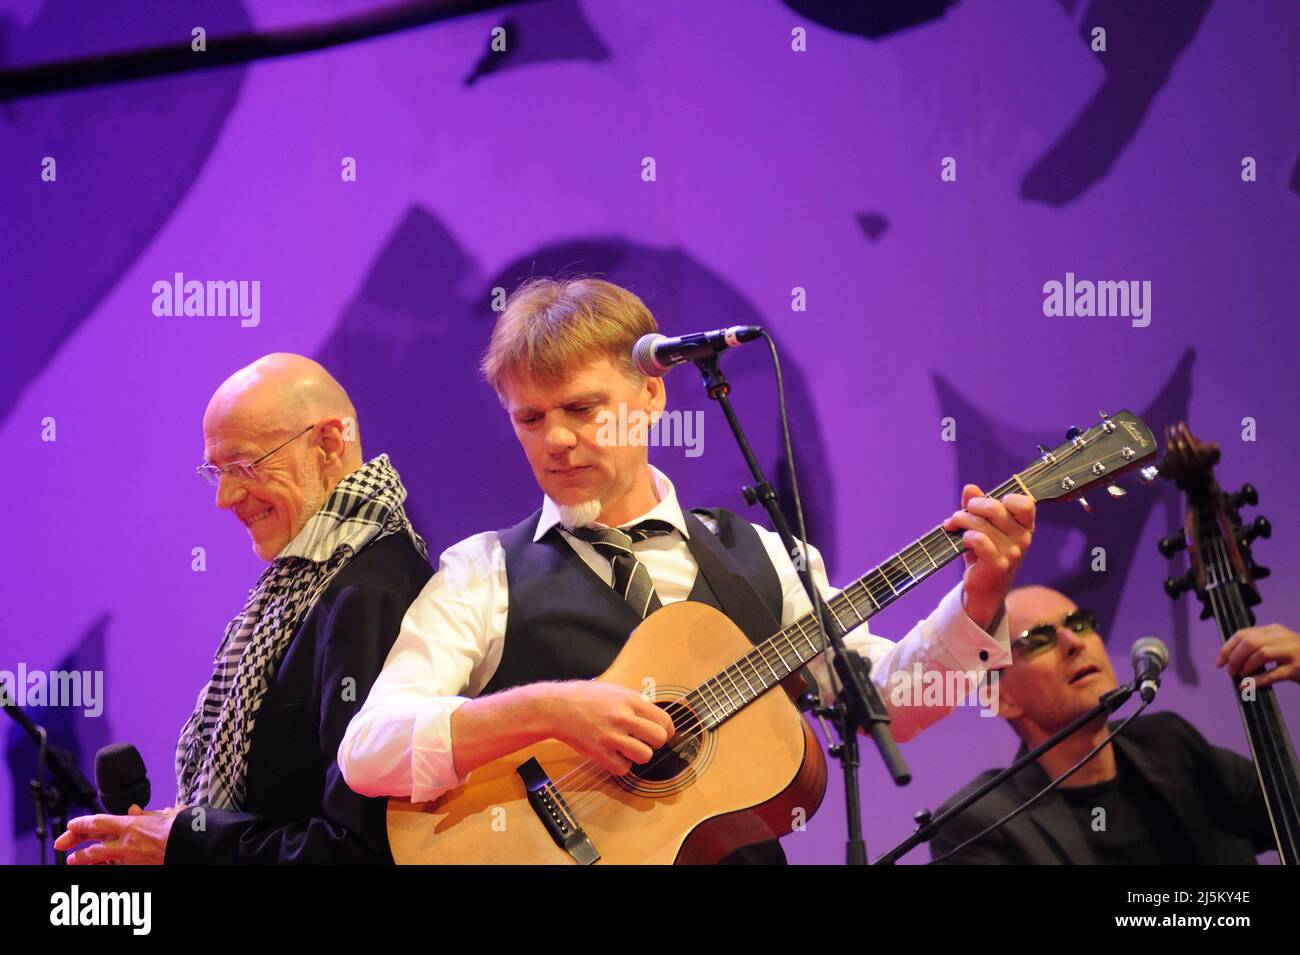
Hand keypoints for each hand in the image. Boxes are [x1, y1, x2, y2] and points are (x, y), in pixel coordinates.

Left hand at [54, 804, 184, 864]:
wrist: (197, 846)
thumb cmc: (185, 828)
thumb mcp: (167, 813)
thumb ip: (147, 814)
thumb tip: (135, 810)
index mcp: (133, 825)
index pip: (98, 823)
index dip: (81, 824)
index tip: (71, 824)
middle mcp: (127, 844)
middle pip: (92, 846)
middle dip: (75, 845)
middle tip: (63, 844)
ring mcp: (130, 860)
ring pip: (99, 861)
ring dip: (85, 860)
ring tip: (74, 860)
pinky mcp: (137, 870)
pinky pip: (114, 869)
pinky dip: (104, 867)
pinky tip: (98, 867)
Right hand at [544, 681, 674, 775]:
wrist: (556, 707)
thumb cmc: (584, 697)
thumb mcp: (614, 690)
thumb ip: (634, 701)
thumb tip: (653, 714)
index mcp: (629, 700)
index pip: (664, 720)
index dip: (667, 730)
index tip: (663, 734)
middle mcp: (623, 717)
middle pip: (659, 738)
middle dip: (655, 743)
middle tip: (645, 741)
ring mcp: (611, 736)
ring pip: (644, 755)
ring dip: (639, 755)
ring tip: (629, 749)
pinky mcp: (599, 752)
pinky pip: (623, 768)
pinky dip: (621, 765)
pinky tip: (615, 756)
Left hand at [943, 484, 1035, 630]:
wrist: (983, 589)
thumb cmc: (984, 553)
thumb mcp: (982, 527)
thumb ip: (977, 506)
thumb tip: (970, 488)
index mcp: (1024, 526)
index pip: (1025, 504)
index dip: (1006, 498)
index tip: (987, 502)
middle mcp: (1023, 538)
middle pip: (996, 508)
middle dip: (973, 506)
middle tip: (961, 512)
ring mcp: (1012, 552)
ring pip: (982, 524)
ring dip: (962, 520)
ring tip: (953, 524)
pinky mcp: (998, 564)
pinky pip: (979, 540)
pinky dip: (966, 536)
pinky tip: (962, 540)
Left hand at [1217, 624, 1299, 688]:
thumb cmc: (1296, 657)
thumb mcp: (1278, 646)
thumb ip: (1258, 647)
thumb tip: (1231, 660)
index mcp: (1274, 630)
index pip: (1243, 634)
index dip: (1227, 648)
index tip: (1219, 662)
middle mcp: (1282, 638)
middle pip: (1249, 642)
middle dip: (1234, 658)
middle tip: (1230, 671)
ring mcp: (1291, 652)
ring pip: (1260, 654)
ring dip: (1245, 666)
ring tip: (1240, 677)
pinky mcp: (1297, 667)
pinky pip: (1273, 673)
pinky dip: (1257, 681)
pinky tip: (1247, 686)